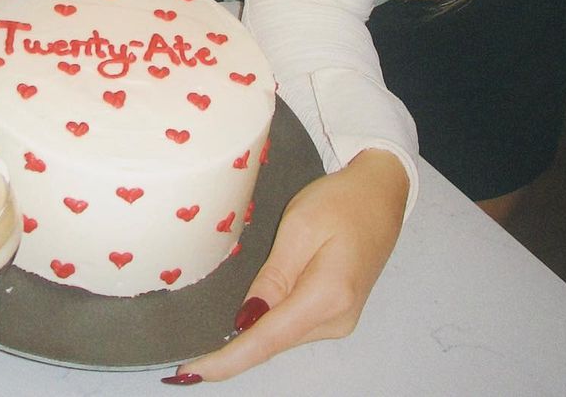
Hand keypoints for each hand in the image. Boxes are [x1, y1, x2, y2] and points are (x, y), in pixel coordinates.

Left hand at [163, 149, 408, 383]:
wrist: (380, 193)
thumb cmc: (340, 201)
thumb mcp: (299, 226)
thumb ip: (273, 276)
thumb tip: (245, 319)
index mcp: (327, 297)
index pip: (267, 339)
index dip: (227, 359)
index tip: (189, 372)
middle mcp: (336, 320)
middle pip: (273, 342)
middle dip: (231, 350)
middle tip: (185, 354)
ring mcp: (339, 320)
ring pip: (282, 335)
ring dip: (248, 336)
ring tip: (206, 337)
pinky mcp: (336, 312)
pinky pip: (292, 324)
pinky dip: (266, 326)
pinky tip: (244, 318)